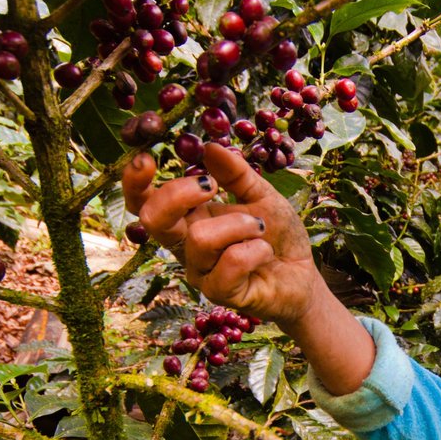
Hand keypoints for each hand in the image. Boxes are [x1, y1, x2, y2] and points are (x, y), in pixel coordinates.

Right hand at [121, 143, 322, 328]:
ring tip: (261, 228)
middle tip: (213, 186)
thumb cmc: (279, 237)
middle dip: (180, 195)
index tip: (146, 159)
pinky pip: (231, 262)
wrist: (305, 274)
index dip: (135, 183)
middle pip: (153, 220)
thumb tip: (209, 146)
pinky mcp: (221, 294)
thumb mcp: (261, 195)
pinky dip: (255, 250)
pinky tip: (266, 252)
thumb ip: (235, 173)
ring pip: (201, 238)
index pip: (145, 203)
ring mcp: (201, 273)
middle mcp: (187, 246)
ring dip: (240, 224)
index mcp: (189, 219)